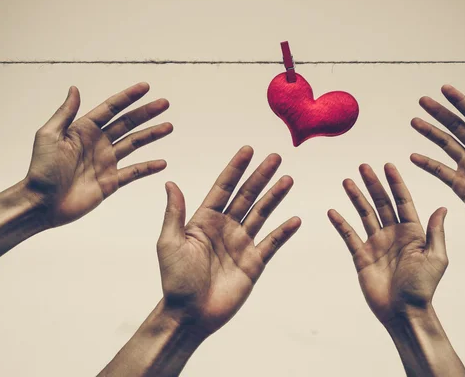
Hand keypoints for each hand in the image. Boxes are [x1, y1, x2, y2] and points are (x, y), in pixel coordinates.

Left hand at [25, 82, 172, 226]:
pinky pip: (134, 172)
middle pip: (128, 123)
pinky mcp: (111, 182)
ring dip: (152, 134)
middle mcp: (98, 143)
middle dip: (146, 113)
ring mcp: (106, 162)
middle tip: (164, 103)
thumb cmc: (41, 170)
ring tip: (168, 126)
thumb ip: (65, 114)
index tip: (145, 87)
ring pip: (135, 144)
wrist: (42, 203)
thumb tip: (74, 89)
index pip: (111, 109)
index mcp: (83, 130)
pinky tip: (162, 163)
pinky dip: (148, 168)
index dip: (128, 97)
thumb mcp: (48, 136)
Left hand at [156, 146, 300, 334]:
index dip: (236, 169)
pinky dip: (283, 231)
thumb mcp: (170, 243)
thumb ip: (174, 213)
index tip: (248, 150)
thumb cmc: (175, 280)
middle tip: (275, 156)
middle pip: (247, 195)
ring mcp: (241, 244)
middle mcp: (225, 228)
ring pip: (262, 213)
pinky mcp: (254, 263)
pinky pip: (272, 243)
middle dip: (260, 176)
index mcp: (204, 220)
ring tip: (288, 178)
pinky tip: (294, 219)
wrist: (190, 314)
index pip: (223, 188)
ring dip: (275, 196)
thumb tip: (170, 182)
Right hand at [328, 164, 447, 323]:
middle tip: (363, 167)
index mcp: (412, 232)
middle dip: (372, 184)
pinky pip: (349, 235)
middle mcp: (393, 234)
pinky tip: (333, 211)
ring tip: (347, 181)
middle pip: (380, 203)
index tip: (388, 166)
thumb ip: (435, 232)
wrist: (403, 312)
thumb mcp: (436, 258)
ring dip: (356, 197)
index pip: (402, 201)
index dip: (395, 183)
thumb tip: (442, 208)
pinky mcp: (361, 256)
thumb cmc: (423, 288)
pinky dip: (341, 223)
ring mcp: (376, 244)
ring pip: (364, 214)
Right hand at [410, 85, 464, 237]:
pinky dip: (426, 163)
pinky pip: (439, 170)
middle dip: (439, 112)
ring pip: (444, 144)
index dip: (459, 101)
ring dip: (429, 132)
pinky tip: (414, 156)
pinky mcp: (459, 183)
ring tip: (415, 121)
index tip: (445, 89)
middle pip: (454, 126)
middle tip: (423, 101)